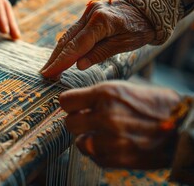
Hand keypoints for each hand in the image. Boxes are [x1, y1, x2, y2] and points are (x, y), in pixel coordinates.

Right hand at [41, 0, 153, 78]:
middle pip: (68, 40)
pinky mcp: (88, 12)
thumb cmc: (140, 27)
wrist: (147, 6)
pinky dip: (66, 44)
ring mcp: (88, 11)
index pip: (77, 46)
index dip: (61, 61)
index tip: (49, 73)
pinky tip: (60, 56)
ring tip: (50, 68)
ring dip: (58, 52)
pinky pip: (74, 31)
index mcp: (101, 21)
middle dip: (56, 58)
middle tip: (45, 74)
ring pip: (68, 35)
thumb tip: (78, 65)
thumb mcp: (124, 44)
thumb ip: (100, 54)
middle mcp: (91, 13)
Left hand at [60, 81, 180, 168]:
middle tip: (90, 122)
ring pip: (79, 142)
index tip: (75, 107)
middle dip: (78, 122)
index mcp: (107, 93)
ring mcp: (111, 139)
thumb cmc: (157, 106)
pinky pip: (93, 156)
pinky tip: (114, 145)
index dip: (70, 105)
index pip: (66, 101)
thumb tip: (76, 102)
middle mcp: (106, 115)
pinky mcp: (117, 158)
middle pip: (69, 123)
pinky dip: (100, 152)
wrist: (184, 127)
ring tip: (103, 134)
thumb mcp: (126, 89)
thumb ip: (99, 96)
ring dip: (88, 139)